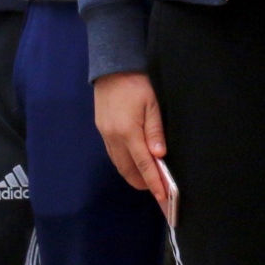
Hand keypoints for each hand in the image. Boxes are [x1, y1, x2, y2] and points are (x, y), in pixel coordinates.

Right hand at [94, 71, 169, 194]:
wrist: (112, 67)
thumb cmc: (137, 82)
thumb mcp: (152, 103)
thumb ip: (155, 130)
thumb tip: (159, 156)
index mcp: (128, 131)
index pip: (143, 164)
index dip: (153, 182)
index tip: (163, 197)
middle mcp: (113, 137)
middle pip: (128, 169)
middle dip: (143, 183)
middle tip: (158, 192)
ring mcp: (105, 134)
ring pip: (119, 164)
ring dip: (133, 175)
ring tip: (148, 181)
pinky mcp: (102, 129)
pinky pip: (113, 154)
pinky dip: (125, 164)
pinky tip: (134, 165)